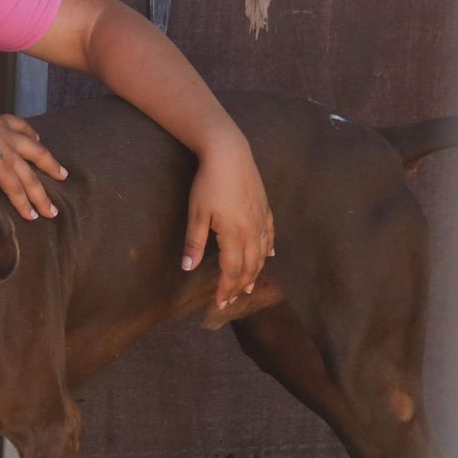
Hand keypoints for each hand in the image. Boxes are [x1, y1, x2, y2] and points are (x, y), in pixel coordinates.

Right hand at [0, 106, 65, 220]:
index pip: (18, 126)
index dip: (30, 133)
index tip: (37, 139)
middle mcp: (7, 135)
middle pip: (36, 151)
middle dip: (50, 164)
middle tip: (62, 174)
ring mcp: (8, 153)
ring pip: (31, 178)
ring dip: (41, 196)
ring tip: (51, 211)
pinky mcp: (2, 168)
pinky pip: (17, 190)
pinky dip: (24, 204)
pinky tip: (31, 216)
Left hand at [182, 139, 273, 307]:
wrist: (229, 154)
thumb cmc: (209, 183)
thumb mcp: (196, 213)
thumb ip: (193, 242)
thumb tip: (187, 268)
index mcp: (234, 234)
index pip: (231, 270)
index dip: (225, 288)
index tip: (219, 303)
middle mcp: (252, 231)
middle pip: (249, 266)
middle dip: (240, 286)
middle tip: (232, 301)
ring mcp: (261, 219)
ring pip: (262, 253)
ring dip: (256, 272)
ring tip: (249, 287)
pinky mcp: (264, 208)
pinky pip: (270, 234)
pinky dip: (269, 249)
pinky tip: (269, 255)